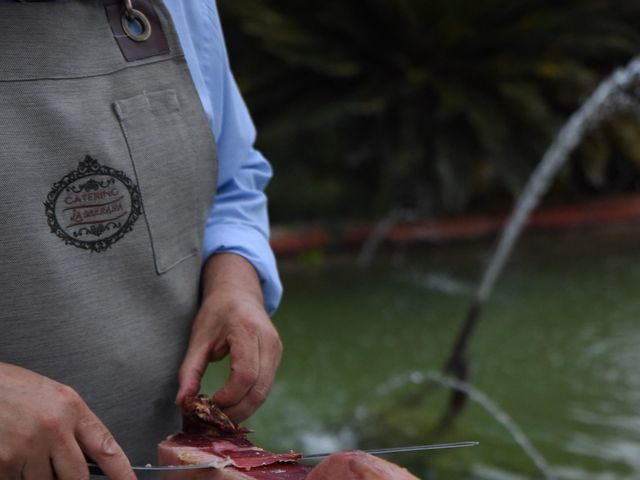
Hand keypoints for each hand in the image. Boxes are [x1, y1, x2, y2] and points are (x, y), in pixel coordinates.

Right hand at [0, 363, 135, 479]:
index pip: (105, 447)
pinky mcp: (4, 461)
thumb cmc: (13, 389)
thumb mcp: (55, 398)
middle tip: (59, 465)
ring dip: (39, 475)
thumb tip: (91, 457)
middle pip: (77, 477)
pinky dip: (16, 474)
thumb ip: (75, 426)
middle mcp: (53, 428)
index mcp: (71, 407)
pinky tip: (11, 452)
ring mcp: (27, 447)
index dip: (122, 472)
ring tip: (27, 449)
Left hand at [176, 253, 282, 422]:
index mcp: (248, 330)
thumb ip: (190, 371)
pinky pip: (265, 386)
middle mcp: (269, 340)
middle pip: (259, 389)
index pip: (245, 374)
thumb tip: (183, 403)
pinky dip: (249, 400)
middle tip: (213, 420)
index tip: (208, 405)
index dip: (228, 396)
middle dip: (236, 411)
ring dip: (244, 409)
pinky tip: (231, 405)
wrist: (239, 293)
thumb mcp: (198, 339)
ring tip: (220, 416)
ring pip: (265, 392)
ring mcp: (277, 349)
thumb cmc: (216, 312)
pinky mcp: (277, 357)